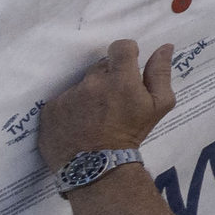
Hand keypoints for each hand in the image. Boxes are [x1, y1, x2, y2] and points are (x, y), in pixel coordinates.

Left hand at [40, 40, 174, 167]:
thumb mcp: (158, 106)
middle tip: (112, 101)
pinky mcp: (49, 109)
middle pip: (100, 67)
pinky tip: (77, 124)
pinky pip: (62, 100)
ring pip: (81, 85)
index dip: (126, 55)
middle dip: (108, 78)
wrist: (97, 168)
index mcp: (120, 79)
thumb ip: (161, 73)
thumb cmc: (131, 134)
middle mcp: (91, 83)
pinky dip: (69, 109)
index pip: (121, 46)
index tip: (127, 68)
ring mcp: (68, 96)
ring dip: (88, 94)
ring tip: (93, 117)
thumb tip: (165, 47)